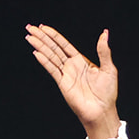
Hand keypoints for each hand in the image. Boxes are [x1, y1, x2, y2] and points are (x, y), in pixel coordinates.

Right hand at [26, 24, 120, 138]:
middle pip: (53, 48)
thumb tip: (104, 33)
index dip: (54, 36)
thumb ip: (103, 51)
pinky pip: (52, 70)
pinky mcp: (63, 84)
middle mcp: (71, 66)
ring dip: (40, 46)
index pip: (64, 45)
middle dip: (42, 38)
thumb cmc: (107, 93)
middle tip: (30, 28)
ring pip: (50, 56)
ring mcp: (66, 75)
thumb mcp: (109, 68)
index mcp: (81, 61)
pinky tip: (36, 53)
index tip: (43, 27)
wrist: (102, 111)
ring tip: (29, 36)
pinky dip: (44, 61)